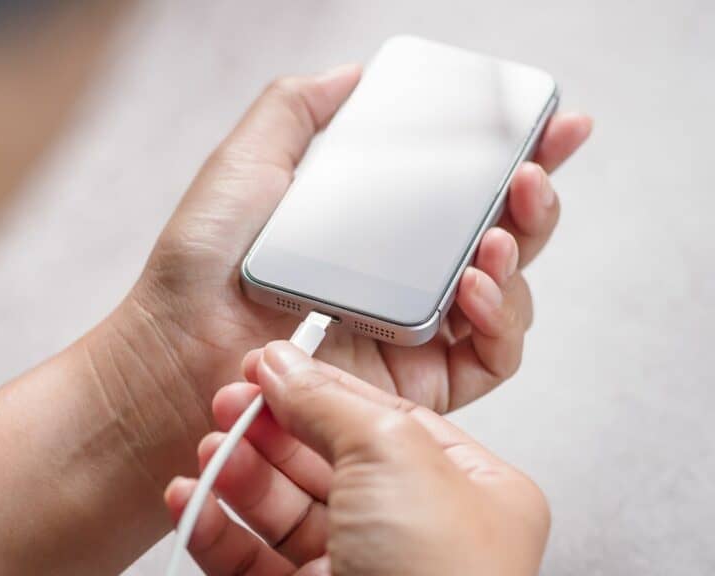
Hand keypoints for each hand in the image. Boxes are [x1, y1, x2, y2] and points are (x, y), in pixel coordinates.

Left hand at [128, 64, 590, 420]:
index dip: (513, 154)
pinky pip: (488, 357)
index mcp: (370, 225)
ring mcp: (411, 332)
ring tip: (495, 235)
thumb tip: (353, 74)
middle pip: (498, 236)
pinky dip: (498, 321)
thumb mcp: (246, 162)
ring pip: (505, 294)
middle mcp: (399, 278)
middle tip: (532, 172)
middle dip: (534, 199)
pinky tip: (473, 290)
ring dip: (519, 257)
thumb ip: (297, 110)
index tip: (548, 122)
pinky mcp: (411, 383)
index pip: (460, 186)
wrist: (174, 348)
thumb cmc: (199, 265)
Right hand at [165, 342, 549, 574]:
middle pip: (324, 461)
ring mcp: (362, 572)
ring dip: (238, 475)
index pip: (381, 419)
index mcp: (465, 488)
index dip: (320, 388)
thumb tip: (285, 367)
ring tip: (209, 450)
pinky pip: (252, 561)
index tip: (269, 367)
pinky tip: (193, 500)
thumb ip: (331, 402)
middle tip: (230, 403)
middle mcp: (415, 531)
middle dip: (270, 430)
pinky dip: (217, 529)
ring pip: (283, 511)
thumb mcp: (393, 454)